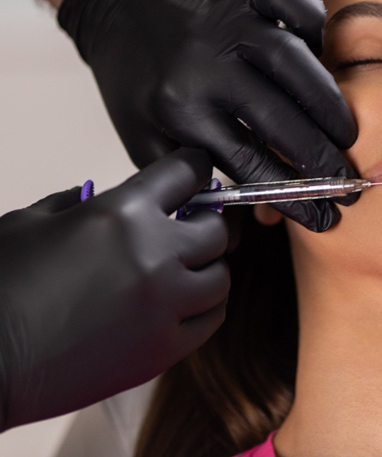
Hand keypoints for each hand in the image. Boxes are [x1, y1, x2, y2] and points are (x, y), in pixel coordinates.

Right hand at [0, 149, 227, 429]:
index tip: (195, 176)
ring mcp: (164, 307)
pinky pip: (210, 319)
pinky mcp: (164, 350)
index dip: (195, 170)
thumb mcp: (33, 221)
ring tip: (180, 271)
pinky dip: (202, 307)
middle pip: (216, 230)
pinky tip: (180, 303)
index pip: (189, 173)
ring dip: (204, 269)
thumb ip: (84, 200)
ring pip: (220, 277)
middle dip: (202, 224)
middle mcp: (155, 256)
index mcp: (123, 213)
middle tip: (184, 229)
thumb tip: (112, 194)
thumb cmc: (0, 286)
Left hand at [58, 0, 357, 231]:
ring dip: (327, 102)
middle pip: (279, 119)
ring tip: (347, 134)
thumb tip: (260, 210)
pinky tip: (322, 51)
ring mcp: (229, 23)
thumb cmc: (138, 79)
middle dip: (322, 160)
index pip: (249, 164)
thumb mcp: (144, 139)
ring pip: (293, 62)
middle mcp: (207, 64)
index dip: (293, 197)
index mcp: (179, 108)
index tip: (323, 217)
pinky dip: (314, 20)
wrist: (118, 1)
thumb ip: (195, 175)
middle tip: (347, 184)